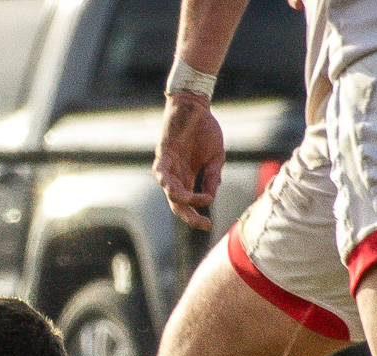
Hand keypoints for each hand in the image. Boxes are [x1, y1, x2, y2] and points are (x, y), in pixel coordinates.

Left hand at [152, 93, 223, 229]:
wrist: (195, 108)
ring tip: (192, 199)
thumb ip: (213, 177)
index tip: (207, 225)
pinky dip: (166, 179)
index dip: (195, 216)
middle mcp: (176, 176)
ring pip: (169, 189)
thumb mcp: (216, 158)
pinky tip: (172, 186)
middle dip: (188, 214)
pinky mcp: (163, 154)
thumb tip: (210, 197)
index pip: (188, 204)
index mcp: (188, 179)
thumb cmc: (204, 132)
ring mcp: (168, 166)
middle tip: (200, 223)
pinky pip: (160, 170)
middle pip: (176, 203)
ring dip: (179, 197)